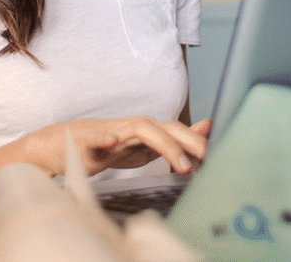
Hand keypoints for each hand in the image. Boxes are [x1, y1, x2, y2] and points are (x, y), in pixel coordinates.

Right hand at [30, 117, 210, 176]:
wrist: (72, 144)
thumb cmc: (114, 145)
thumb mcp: (150, 146)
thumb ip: (178, 139)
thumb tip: (209, 127)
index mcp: (151, 131)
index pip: (180, 132)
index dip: (199, 143)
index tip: (218, 157)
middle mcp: (137, 126)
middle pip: (167, 127)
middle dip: (190, 142)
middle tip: (208, 158)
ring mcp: (115, 131)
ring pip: (142, 129)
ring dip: (163, 144)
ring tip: (180, 164)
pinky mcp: (91, 140)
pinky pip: (99, 137)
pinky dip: (106, 138)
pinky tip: (113, 142)